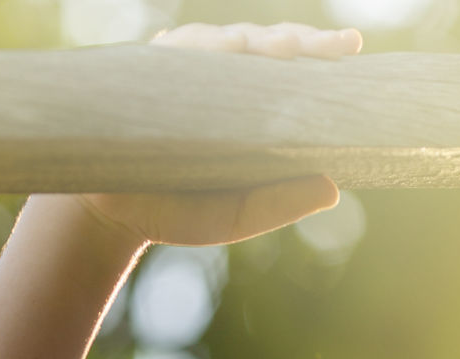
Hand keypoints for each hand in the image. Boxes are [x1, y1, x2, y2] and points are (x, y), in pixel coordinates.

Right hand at [79, 21, 362, 248]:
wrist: (110, 215)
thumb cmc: (178, 211)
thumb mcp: (234, 217)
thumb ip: (279, 204)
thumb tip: (332, 189)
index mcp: (247, 102)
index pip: (288, 66)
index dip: (317, 50)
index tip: (349, 47)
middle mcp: (217, 77)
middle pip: (261, 43)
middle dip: (291, 40)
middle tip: (323, 46)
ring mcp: (180, 70)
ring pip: (218, 40)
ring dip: (245, 41)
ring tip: (274, 50)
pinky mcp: (143, 73)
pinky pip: (170, 53)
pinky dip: (190, 48)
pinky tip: (210, 49)